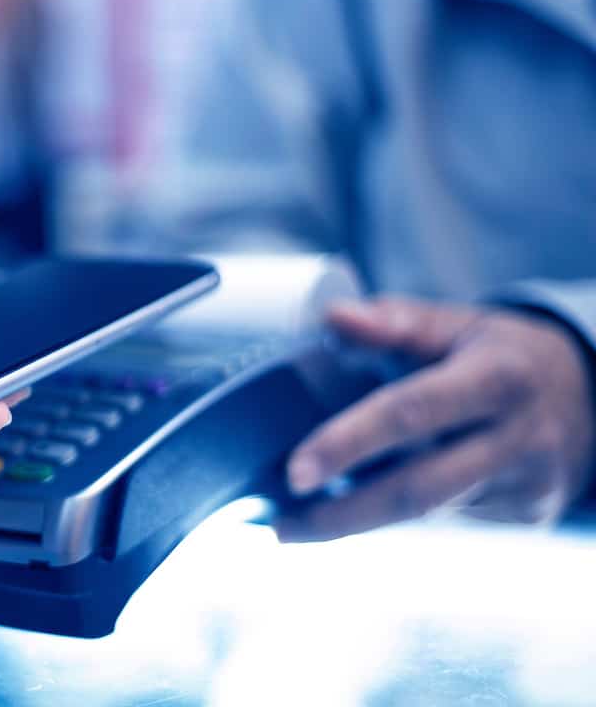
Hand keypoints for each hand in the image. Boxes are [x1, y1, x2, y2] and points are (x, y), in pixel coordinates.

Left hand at [277, 298, 595, 542]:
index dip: (348, 443)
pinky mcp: (525, 517)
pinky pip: (448, 520)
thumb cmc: (503, 353)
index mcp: (494, 378)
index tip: (295, 471)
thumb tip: (332, 318)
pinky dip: (397, 516)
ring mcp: (525, 486)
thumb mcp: (458, 323)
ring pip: (428, 513)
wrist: (592, 395)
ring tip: (296, 521)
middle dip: (342, 515)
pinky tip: (358, 510)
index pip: (410, 412)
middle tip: (280, 525)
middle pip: (418, 489)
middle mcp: (516, 438)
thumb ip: (393, 321)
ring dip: (358, 520)